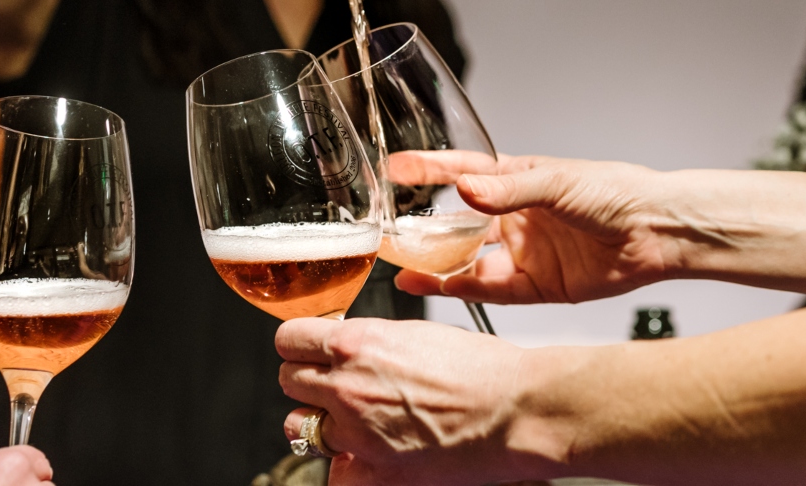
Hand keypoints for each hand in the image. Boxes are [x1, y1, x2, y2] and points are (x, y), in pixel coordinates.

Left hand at [278, 318, 534, 485]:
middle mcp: (347, 387)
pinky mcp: (375, 473)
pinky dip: (346, 466)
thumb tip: (348, 346)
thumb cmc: (483, 369)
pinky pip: (335, 473)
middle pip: (289, 380)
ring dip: (321, 421)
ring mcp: (357, 434)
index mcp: (357, 343)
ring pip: (300, 426)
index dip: (300, 343)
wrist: (517, 410)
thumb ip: (372, 340)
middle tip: (335, 383)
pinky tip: (366, 455)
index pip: (289, 339)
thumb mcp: (417, 332)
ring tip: (352, 420)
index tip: (308, 349)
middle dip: (309, 379)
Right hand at [388, 154, 675, 303]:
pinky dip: (462, 288)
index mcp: (517, 181)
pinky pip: (490, 289)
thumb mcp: (557, 182)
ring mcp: (523, 252)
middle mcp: (515, 217)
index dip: (427, 170)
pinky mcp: (535, 285)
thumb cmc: (616, 192)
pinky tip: (436, 286)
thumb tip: (464, 189)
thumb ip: (508, 191)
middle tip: (386, 233)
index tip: (393, 169)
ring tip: (401, 267)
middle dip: (422, 230)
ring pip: (468, 261)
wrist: (657, 232)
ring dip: (435, 265)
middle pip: (457, 225)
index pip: (462, 172)